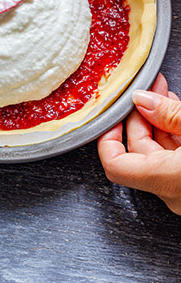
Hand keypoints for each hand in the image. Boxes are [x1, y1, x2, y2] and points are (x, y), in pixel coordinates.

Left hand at [97, 73, 180, 213]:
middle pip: (139, 153)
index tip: (113, 113)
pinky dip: (175, 136)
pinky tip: (177, 113)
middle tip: (147, 89)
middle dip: (141, 117)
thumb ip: (170, 115)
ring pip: (161, 155)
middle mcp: (174, 193)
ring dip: (160, 123)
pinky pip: (176, 160)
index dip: (107, 137)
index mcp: (167, 180)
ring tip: (163, 95)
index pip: (115, 164)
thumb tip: (142, 100)